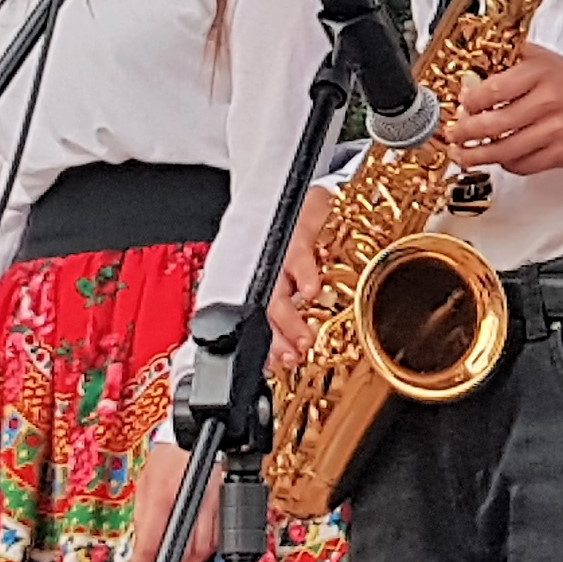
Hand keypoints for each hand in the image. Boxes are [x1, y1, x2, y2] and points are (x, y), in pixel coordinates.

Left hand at [123, 438, 217, 561]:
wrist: (195, 438)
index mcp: (164, 494)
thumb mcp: (144, 485)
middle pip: (186, 554)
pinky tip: (195, 549)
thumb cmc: (168, 458)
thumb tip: (138, 554)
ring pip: (204, 551)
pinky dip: (206, 551)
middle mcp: (191, 500)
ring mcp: (212, 504)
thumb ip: (142, 521)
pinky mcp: (225, 506)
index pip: (154, 543)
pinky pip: (218, 539)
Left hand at [268, 188, 328, 374]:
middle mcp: (264, 266)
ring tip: (303, 340)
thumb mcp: (289, 274)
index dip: (261, 345)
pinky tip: (311, 292)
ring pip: (277, 290)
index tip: (273, 366)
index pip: (251, 317)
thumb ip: (286, 308)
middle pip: (261, 310)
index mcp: (258, 279)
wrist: (311, 194)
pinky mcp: (300, 231)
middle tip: (290, 358)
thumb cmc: (299, 238)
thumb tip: (289, 349)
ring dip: (289, 320)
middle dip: (274, 339)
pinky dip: (304, 276)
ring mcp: (280, 250)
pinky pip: (299, 256)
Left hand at [452, 52, 562, 175]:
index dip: (469, 103)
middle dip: (465, 134)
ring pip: (505, 151)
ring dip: (478, 156)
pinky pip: (524, 166)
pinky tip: (497, 159)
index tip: (460, 107)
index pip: (492, 91)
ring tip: (462, 155)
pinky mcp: (561, 154)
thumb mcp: (541, 59)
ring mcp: (555, 131)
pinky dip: (505, 165)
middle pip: (494, 125)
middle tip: (453, 136)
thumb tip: (469, 81)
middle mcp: (547, 101)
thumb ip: (506, 64)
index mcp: (540, 73)